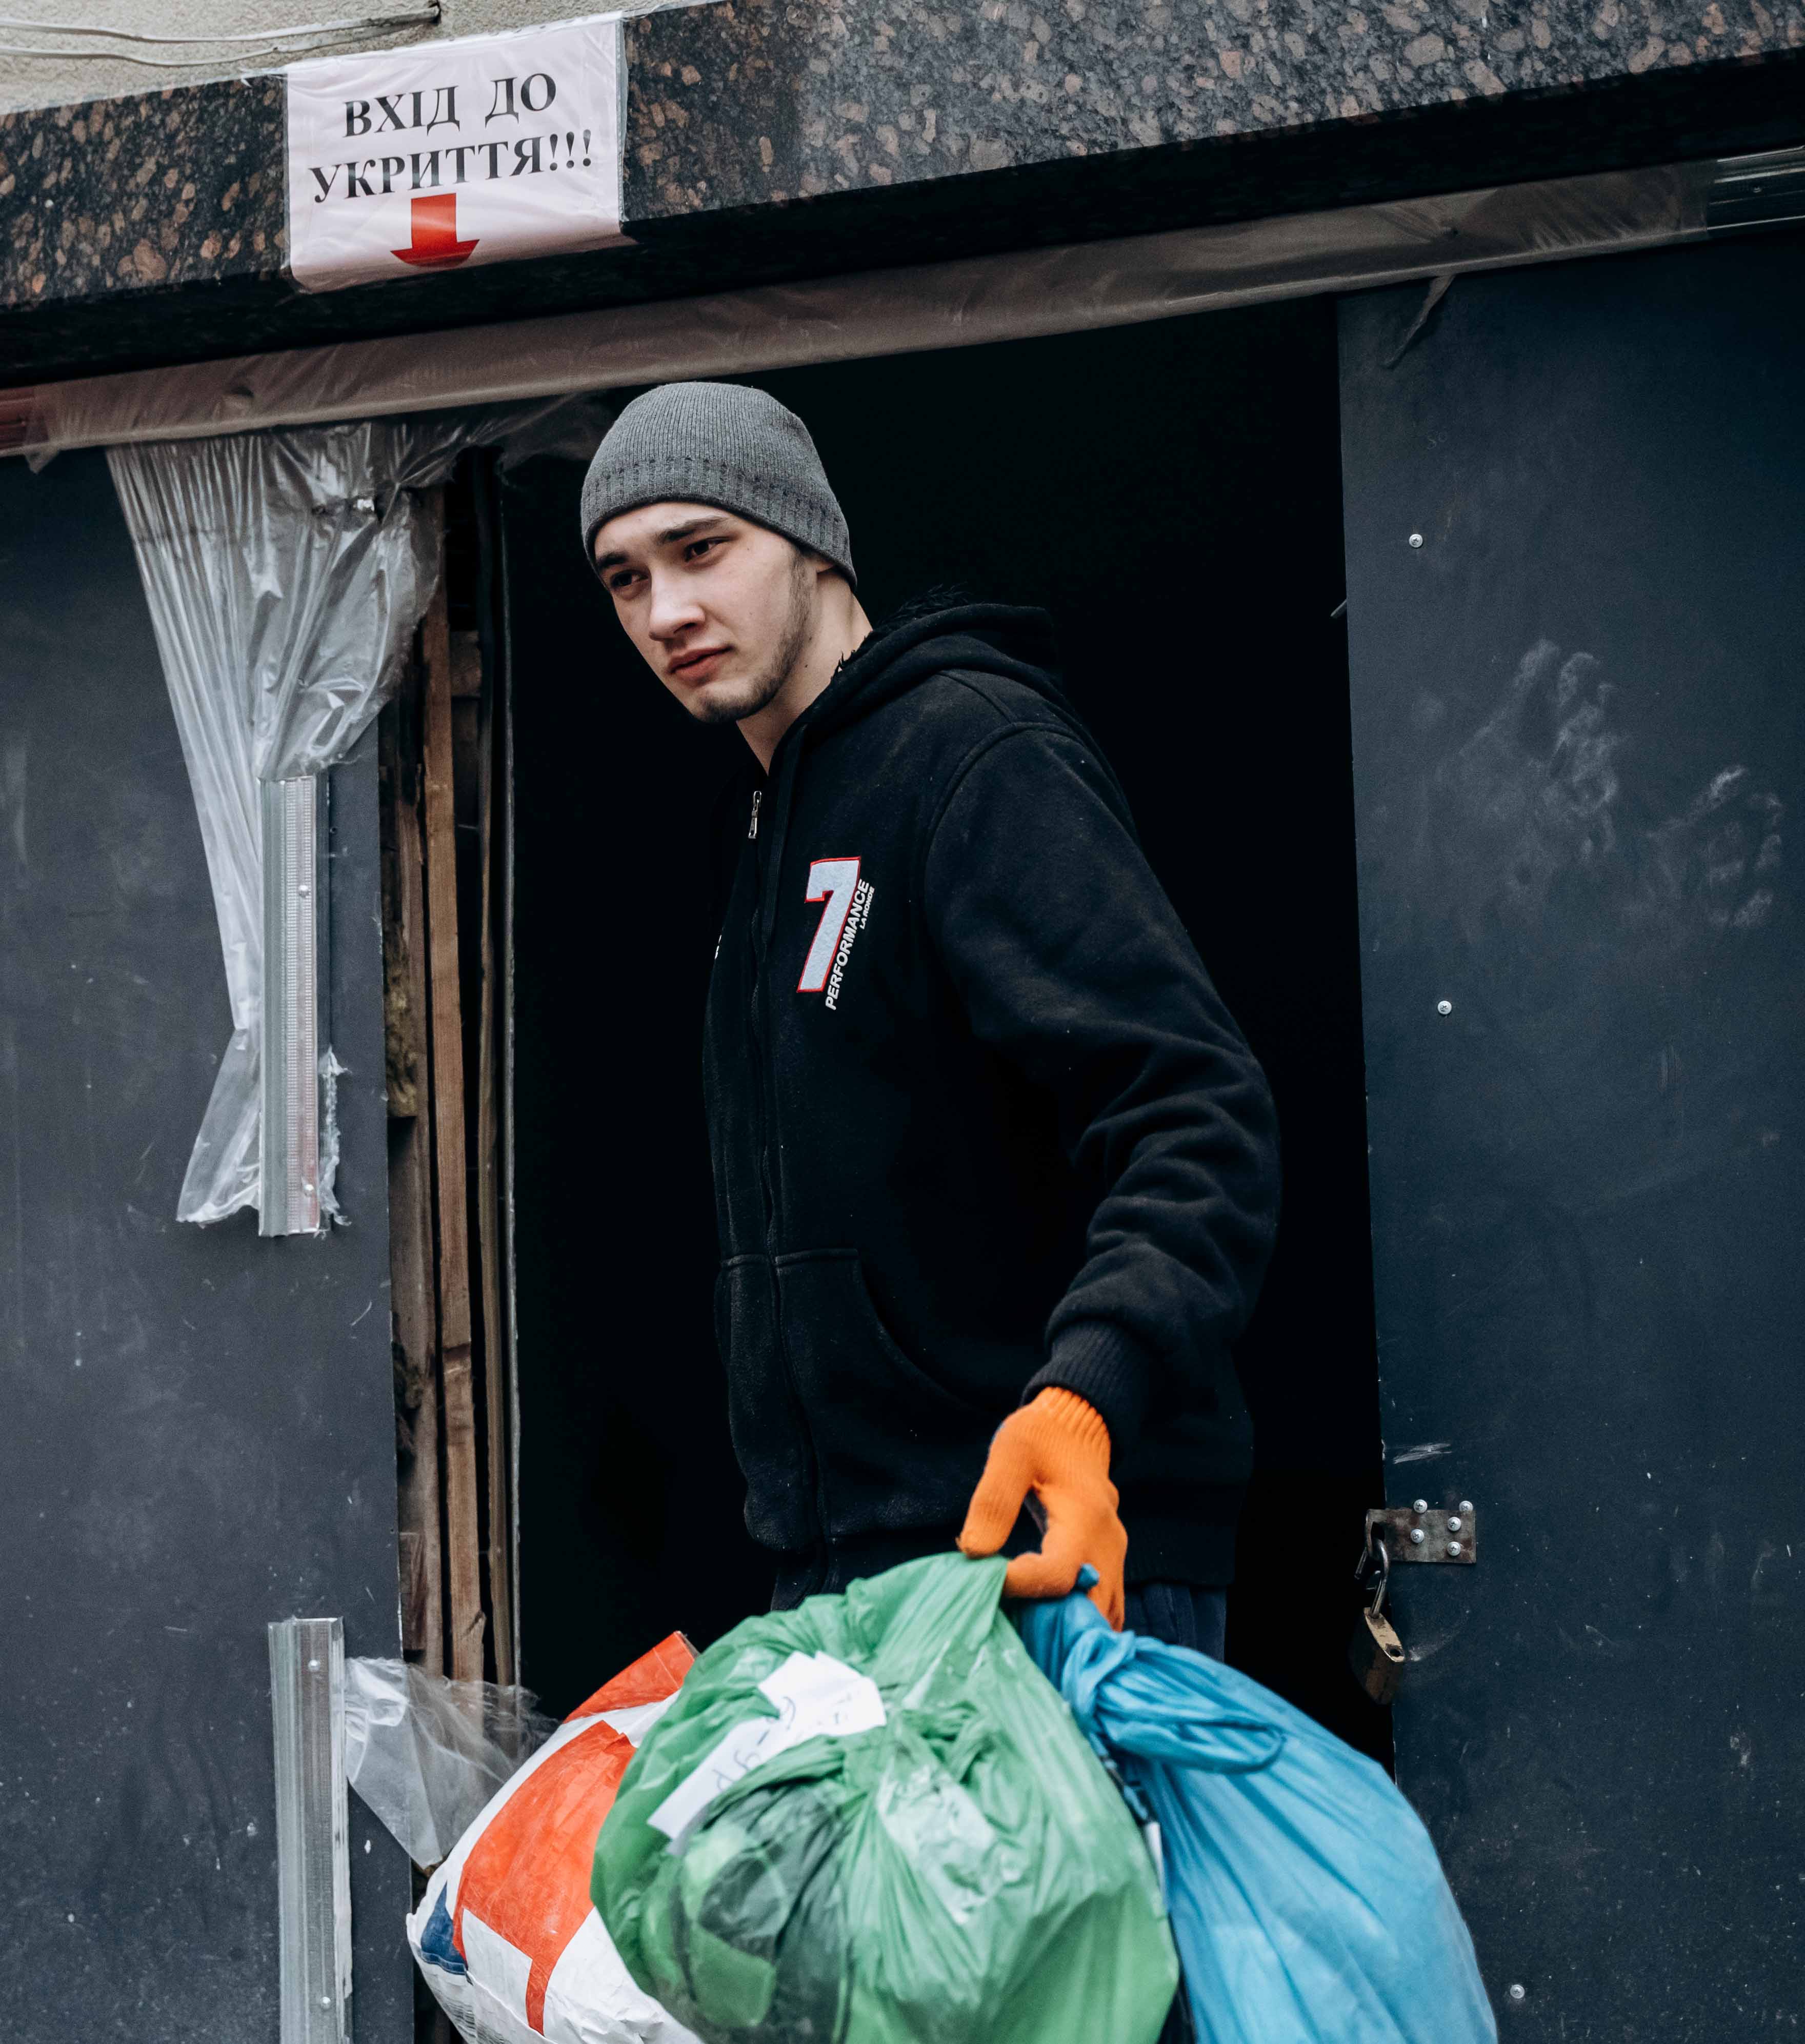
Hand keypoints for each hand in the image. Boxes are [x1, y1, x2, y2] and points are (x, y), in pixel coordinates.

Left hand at [957, 1388, 1126, 1627]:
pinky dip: (1079, 1627)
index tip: (989, 1582)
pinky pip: (1104, 1611)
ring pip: (1102, 1619)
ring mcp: (1113, 1560)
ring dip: (1066, 1634)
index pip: (1059, 1573)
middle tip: (1006, 1628)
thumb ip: (994, 1500)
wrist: (1078, 1430)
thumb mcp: (1011, 1453)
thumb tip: (973, 1552)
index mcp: (1083, 1519)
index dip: (1022, 1586)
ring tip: (1023, 1634)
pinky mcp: (1109, 1567)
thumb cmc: (1040, 1438)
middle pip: (1088, 1611)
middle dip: (1049, 1630)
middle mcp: (1106, 1547)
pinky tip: (1042, 1627)